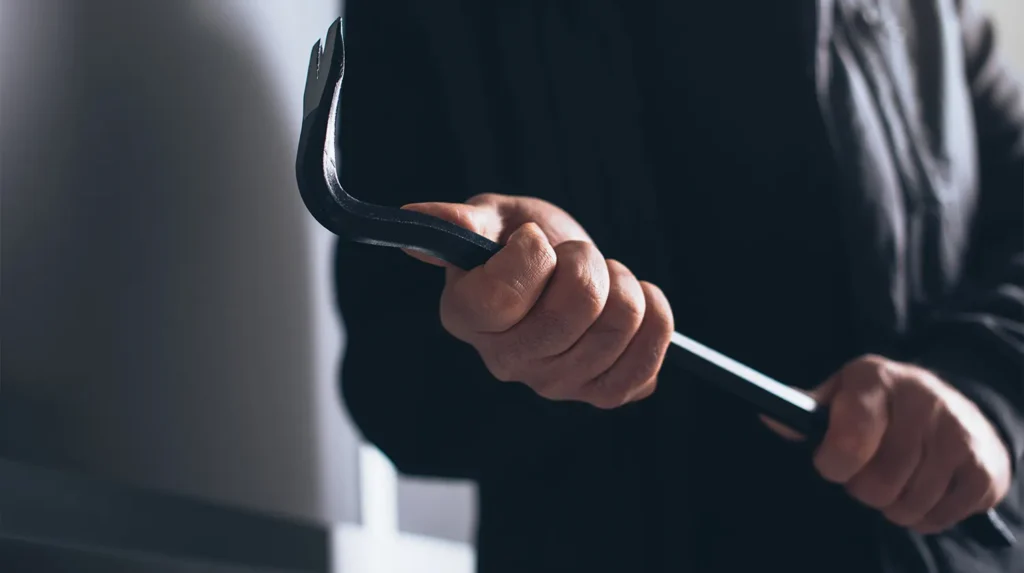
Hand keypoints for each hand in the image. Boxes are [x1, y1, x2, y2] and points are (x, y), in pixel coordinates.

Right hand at [402, 193, 673, 409]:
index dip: (533, 253)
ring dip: (623, 284)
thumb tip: (414, 218)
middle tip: (574, 255)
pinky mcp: (600, 394)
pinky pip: (647, 364)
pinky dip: (655, 319)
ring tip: (602, 277)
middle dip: (585, 261)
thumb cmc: (519, 240)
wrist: (562, 270)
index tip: (533, 238)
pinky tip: (637, 301)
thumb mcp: (491, 219)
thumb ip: (460, 220)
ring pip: (619, 325)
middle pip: (573, 310)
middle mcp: (505, 360)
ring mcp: (554, 384)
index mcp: (466, 316)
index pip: (505, 293)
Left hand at [764, 355, 1011, 534]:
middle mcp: (921, 398)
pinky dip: (925, 516)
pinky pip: (940, 516)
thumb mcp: (843, 394)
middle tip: (867, 474)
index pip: (849, 438)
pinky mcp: (984, 464)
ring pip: (908, 504)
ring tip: (895, 481)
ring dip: (893, 506)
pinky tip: (924, 490)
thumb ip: (807, 410)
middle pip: (878, 483)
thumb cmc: (882, 405)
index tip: (832, 464)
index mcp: (875, 379)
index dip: (834, 464)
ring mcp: (957, 431)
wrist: (957, 405)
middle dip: (863, 489)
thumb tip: (769, 415)